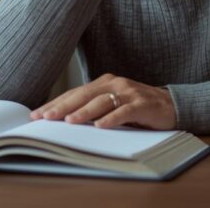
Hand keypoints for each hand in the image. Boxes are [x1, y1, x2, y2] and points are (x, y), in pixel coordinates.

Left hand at [29, 73, 176, 129]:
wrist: (172, 105)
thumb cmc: (137, 108)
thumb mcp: (113, 105)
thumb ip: (93, 108)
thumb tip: (63, 121)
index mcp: (104, 82)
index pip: (74, 93)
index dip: (55, 103)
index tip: (36, 115)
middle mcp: (114, 83)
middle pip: (84, 95)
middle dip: (63, 107)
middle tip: (46, 117)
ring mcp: (129, 92)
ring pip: (102, 101)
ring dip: (84, 112)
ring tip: (69, 121)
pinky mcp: (143, 104)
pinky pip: (125, 111)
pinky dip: (112, 118)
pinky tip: (101, 126)